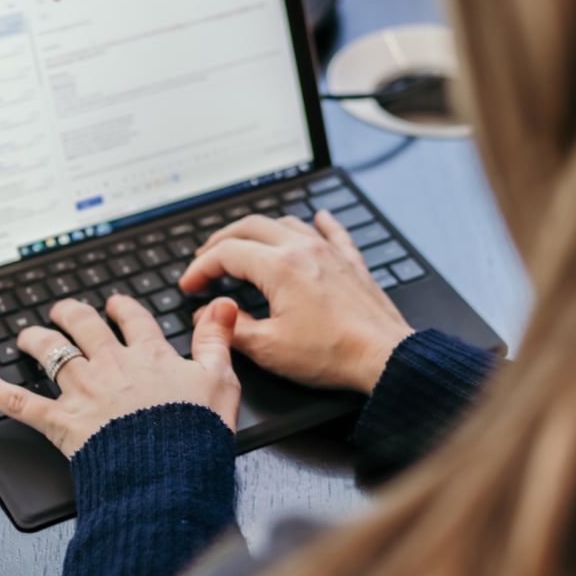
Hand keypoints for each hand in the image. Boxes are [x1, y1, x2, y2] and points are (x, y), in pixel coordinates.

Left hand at [0, 295, 240, 457]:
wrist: (169, 472)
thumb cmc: (196, 431)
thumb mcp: (220, 380)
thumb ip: (216, 339)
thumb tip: (220, 305)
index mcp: (149, 356)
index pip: (132, 320)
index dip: (122, 309)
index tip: (116, 305)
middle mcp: (111, 365)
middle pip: (84, 327)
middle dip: (72, 314)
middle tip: (66, 310)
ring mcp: (83, 391)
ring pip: (50, 353)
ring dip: (35, 339)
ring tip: (26, 335)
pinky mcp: (60, 421)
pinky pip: (16, 401)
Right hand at [179, 211, 413, 392]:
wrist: (385, 358)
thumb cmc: (333, 354)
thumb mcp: (269, 348)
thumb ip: (231, 328)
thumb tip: (209, 316)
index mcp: (279, 267)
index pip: (226, 254)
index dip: (200, 268)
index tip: (190, 285)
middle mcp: (303, 250)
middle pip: (250, 227)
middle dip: (221, 241)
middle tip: (205, 259)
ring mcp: (330, 252)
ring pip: (286, 223)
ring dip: (259, 231)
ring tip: (245, 244)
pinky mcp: (351, 263)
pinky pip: (333, 231)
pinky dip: (319, 222)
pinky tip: (318, 217)